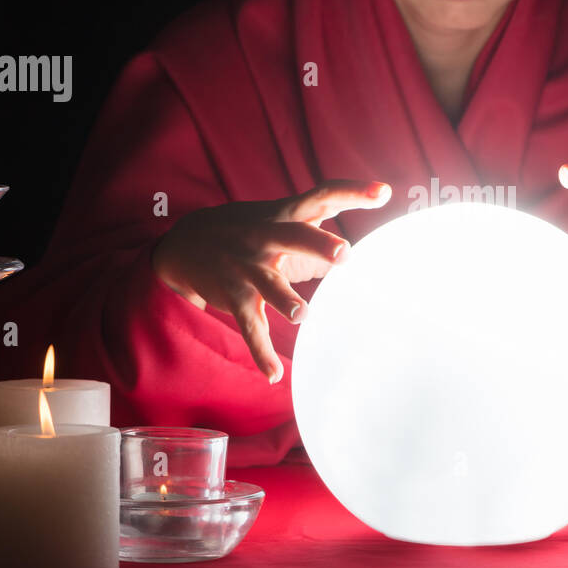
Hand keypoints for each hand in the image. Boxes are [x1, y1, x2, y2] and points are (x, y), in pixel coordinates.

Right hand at [153, 180, 391, 382]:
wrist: (183, 243)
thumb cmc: (248, 230)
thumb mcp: (278, 218)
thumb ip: (318, 225)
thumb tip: (363, 241)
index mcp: (284, 215)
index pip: (321, 196)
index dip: (352, 192)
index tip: (384, 192)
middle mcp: (266, 237)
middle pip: (296, 236)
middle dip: (319, 244)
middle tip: (344, 254)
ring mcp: (247, 267)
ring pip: (270, 284)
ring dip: (286, 300)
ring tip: (303, 314)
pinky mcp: (234, 296)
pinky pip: (250, 327)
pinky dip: (261, 352)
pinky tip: (274, 375)